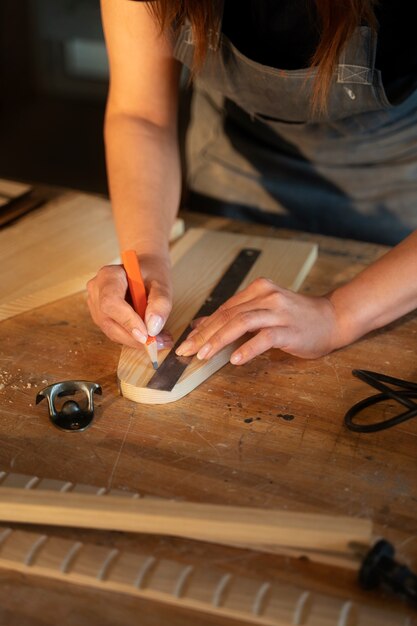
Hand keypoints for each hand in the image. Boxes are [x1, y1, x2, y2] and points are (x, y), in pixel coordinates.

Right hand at [87, 253, 172, 348]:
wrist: (144, 269)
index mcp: (108, 275)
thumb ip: (160, 303)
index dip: (127, 321)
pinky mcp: (101, 317)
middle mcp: (96, 290)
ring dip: (136, 341)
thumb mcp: (162, 283)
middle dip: (135, 337)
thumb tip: (153, 328)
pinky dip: (134, 339)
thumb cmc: (152, 273)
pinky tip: (152, 337)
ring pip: (112, 331)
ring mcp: (95, 305)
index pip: (111, 302)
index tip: (147, 335)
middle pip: (109, 321)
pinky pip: (115, 333)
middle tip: (162, 342)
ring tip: (162, 340)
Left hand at [175, 277, 342, 363]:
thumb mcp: (263, 311)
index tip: (187, 341)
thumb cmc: (297, 318)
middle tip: (187, 350)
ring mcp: (279, 311)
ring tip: (204, 355)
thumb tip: (201, 325)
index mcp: (258, 289)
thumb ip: (235, 316)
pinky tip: (235, 359)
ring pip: (242, 323)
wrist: (333, 318)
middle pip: (228, 315)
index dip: (203, 327)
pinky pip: (265, 337)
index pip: (224, 309)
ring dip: (219, 340)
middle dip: (204, 335)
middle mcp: (266, 296)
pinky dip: (248, 348)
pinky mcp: (290, 329)